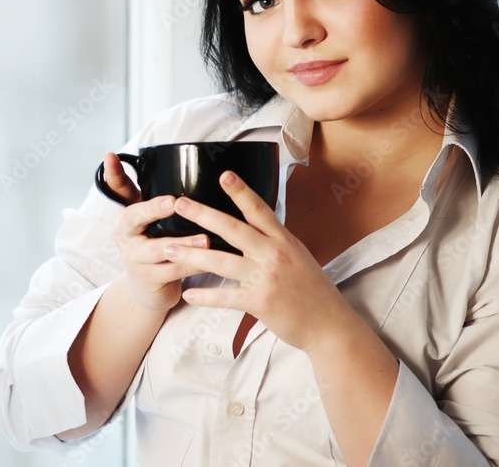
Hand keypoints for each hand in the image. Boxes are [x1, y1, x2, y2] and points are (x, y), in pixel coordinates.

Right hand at [103, 152, 208, 312]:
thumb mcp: (155, 219)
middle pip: (133, 217)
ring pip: (158, 249)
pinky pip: (173, 271)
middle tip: (174, 202)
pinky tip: (212, 261)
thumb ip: (161, 195)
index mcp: (126, 214)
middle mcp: (124, 234)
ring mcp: (132, 258)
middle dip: (152, 209)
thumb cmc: (157, 244)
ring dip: (184, 244)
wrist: (148, 288)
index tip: (111, 156)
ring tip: (206, 240)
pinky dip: (194, 266)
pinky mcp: (147, 279)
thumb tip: (177, 160)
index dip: (113, 172)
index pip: (116, 189)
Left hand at [162, 170, 351, 354]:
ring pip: (222, 261)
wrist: (329, 324)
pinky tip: (188, 294)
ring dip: (192, 254)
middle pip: (233, 229)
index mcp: (283, 240)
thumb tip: (257, 223)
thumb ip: (275, 240)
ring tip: (169, 248)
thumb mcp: (298, 255)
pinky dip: (206, 296)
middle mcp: (274, 254)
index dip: (241, 191)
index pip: (259, 210)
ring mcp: (267, 278)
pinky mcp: (261, 302)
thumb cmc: (313, 290)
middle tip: (180, 204)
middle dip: (203, 215)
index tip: (224, 174)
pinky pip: (226, 297)